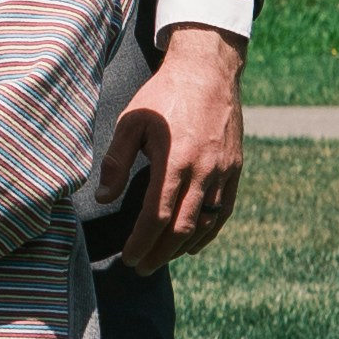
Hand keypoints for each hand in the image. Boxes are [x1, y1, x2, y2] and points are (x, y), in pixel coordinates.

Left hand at [97, 25, 246, 272]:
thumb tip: (103, 198)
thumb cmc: (162, 95)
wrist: (207, 71)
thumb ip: (116, 162)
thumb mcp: (131, 122)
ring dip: (182, 247)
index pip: (156, 216)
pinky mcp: (235, 168)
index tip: (128, 257)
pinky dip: (208, 232)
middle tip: (141, 268)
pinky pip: (224, 210)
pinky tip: (192, 245)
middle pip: (181, 227)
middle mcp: (203, 170)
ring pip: (205, 222)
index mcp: (174, 160)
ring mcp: (223, 171)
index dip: (141, 242)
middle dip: (159, 252)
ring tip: (161, 259)